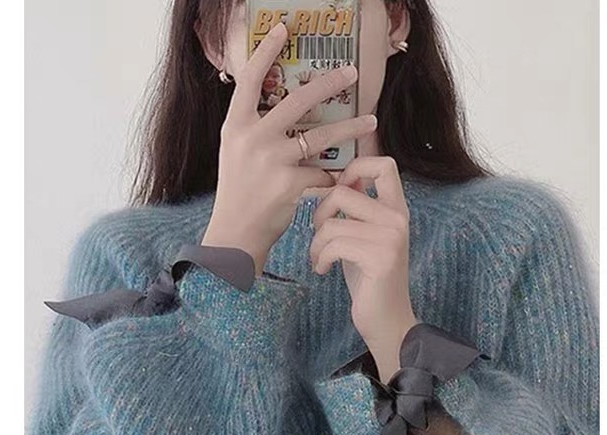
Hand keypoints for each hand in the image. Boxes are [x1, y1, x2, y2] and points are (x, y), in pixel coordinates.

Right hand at [201, 22, 377, 275]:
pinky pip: (322, 173)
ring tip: (371, 122)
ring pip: (320, 136)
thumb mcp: (235, 153)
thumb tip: (280, 105)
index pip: (250, 79)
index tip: (285, 28)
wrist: (235, 234)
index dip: (267, 51)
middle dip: (328, 83)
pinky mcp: (289, 184)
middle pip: (296, 100)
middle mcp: (251, 138)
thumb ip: (253, 128)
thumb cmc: (238, 193)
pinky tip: (342, 178)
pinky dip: (333, 177)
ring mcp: (271, 160)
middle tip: (352, 73)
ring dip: (350, 128)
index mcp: (235, 126)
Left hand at [309, 156, 418, 382]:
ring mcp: (391, 238)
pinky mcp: (380, 258)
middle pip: (343, 189)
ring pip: (332, 221)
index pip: (384, 164)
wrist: (386, 321)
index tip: (338, 189)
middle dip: (320, 211)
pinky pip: (333, 244)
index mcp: (396, 210)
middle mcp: (397, 219)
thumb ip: (356, 210)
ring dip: (316, 242)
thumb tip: (337, 178)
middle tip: (319, 234)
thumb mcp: (362, 237)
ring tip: (319, 258)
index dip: (355, 166)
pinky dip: (320, 257)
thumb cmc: (369, 280)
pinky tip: (322, 270)